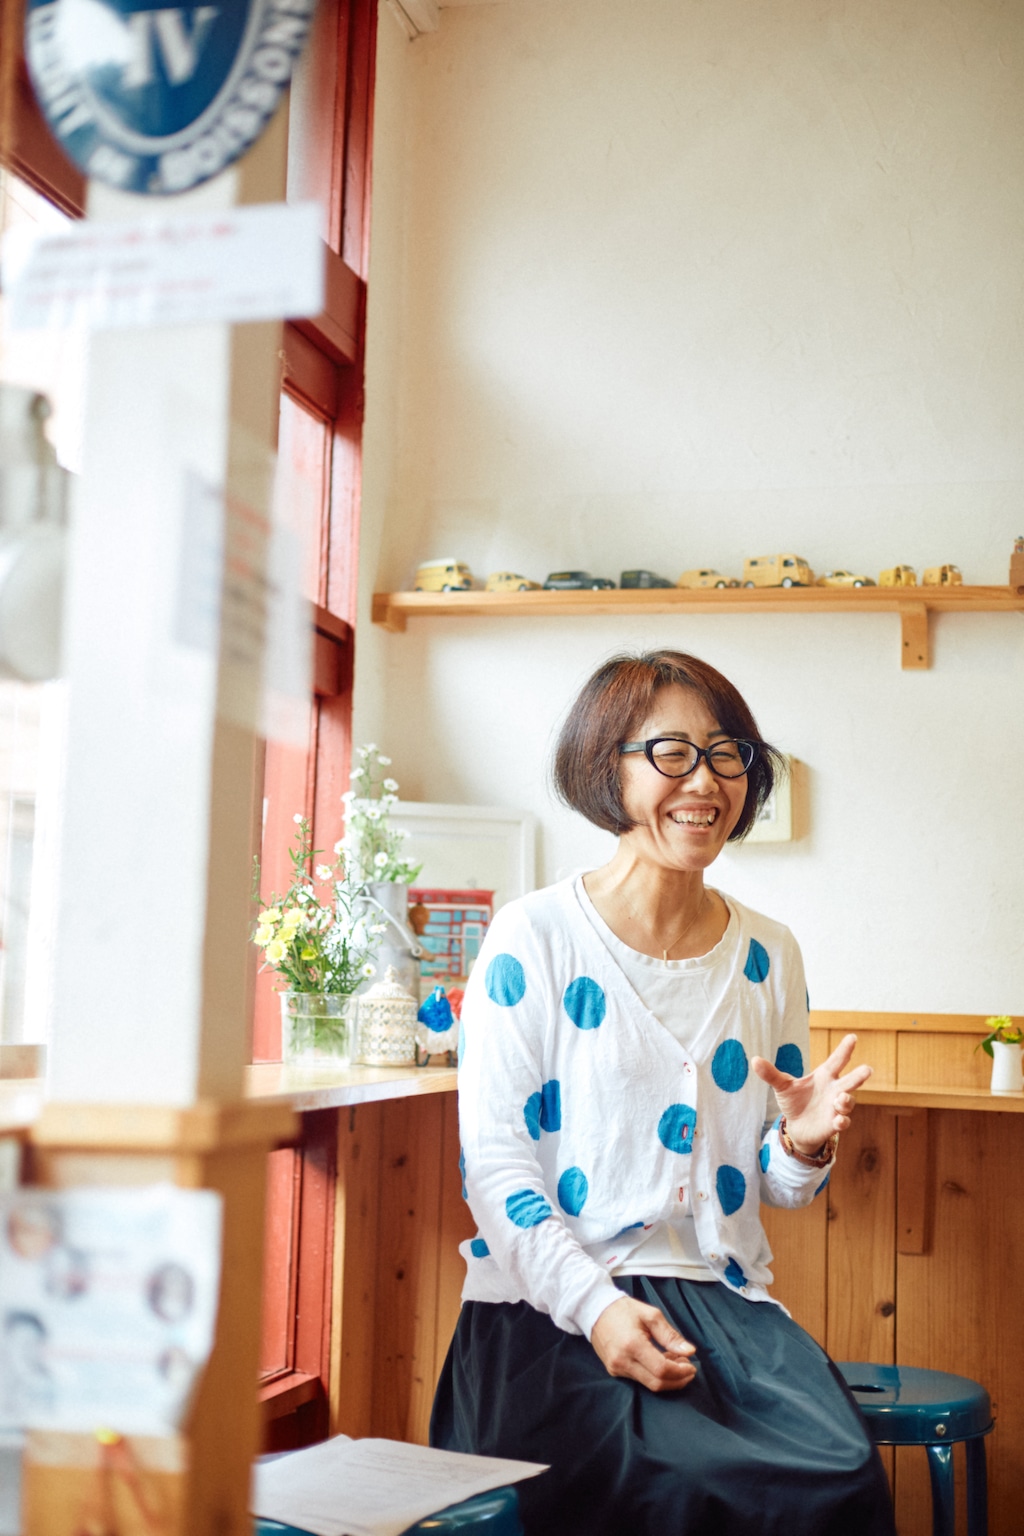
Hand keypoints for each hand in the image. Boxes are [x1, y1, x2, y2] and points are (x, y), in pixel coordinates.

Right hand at [590, 1295, 696, 1391]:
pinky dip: (655, 1375)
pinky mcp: (614, 1371)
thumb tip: (690, 1351)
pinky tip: (662, 1362)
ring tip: (676, 1361)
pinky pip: (640, 1379)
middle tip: (688, 1368)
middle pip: (656, 1383)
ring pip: (649, 1384)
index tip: (692, 1365)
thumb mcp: (650, 1315)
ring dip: (667, 1378)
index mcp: (632, 1345)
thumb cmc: (624, 1309)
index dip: (680, 1372)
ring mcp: (616, 1368)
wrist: (595, 1309)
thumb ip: (670, 1335)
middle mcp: (622, 1361)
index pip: (662, 1369)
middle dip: (677, 1380)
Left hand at [751, 1032, 871, 1156]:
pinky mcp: (834, 1124)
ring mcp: (836, 1107)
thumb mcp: (782, 1086)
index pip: (837, 1060)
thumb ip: (771, 1074)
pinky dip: (842, 1121)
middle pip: (851, 1081)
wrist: (796, 1126)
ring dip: (847, 1100)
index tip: (853, 1037)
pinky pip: (843, 1122)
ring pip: (849, 1102)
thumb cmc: (794, 1101)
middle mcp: (835, 1090)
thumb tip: (754, 1060)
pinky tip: (837, 1120)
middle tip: (868, 1069)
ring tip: (840, 1099)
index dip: (845, 1049)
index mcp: (824, 1076)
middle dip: (859, 1075)